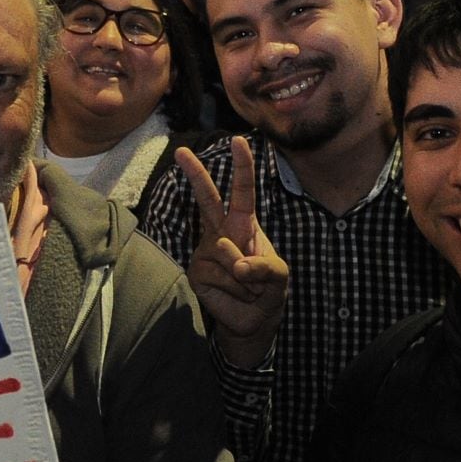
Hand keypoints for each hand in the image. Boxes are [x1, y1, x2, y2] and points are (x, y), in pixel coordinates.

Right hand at [177, 136, 289, 368]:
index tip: (237, 140)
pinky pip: (219, 275)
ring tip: (248, 287)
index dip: (241, 167)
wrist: (253, 321)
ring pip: (228, 255)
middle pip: (206, 200)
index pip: (241, 192)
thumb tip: (236, 265)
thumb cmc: (266, 290)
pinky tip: (234, 295)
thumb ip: (265, 267)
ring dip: (247, 278)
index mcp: (242, 224)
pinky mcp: (196, 272)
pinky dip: (235, 289)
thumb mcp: (279, 275)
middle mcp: (219, 233)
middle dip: (195, 174)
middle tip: (181, 151)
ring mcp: (205, 252)